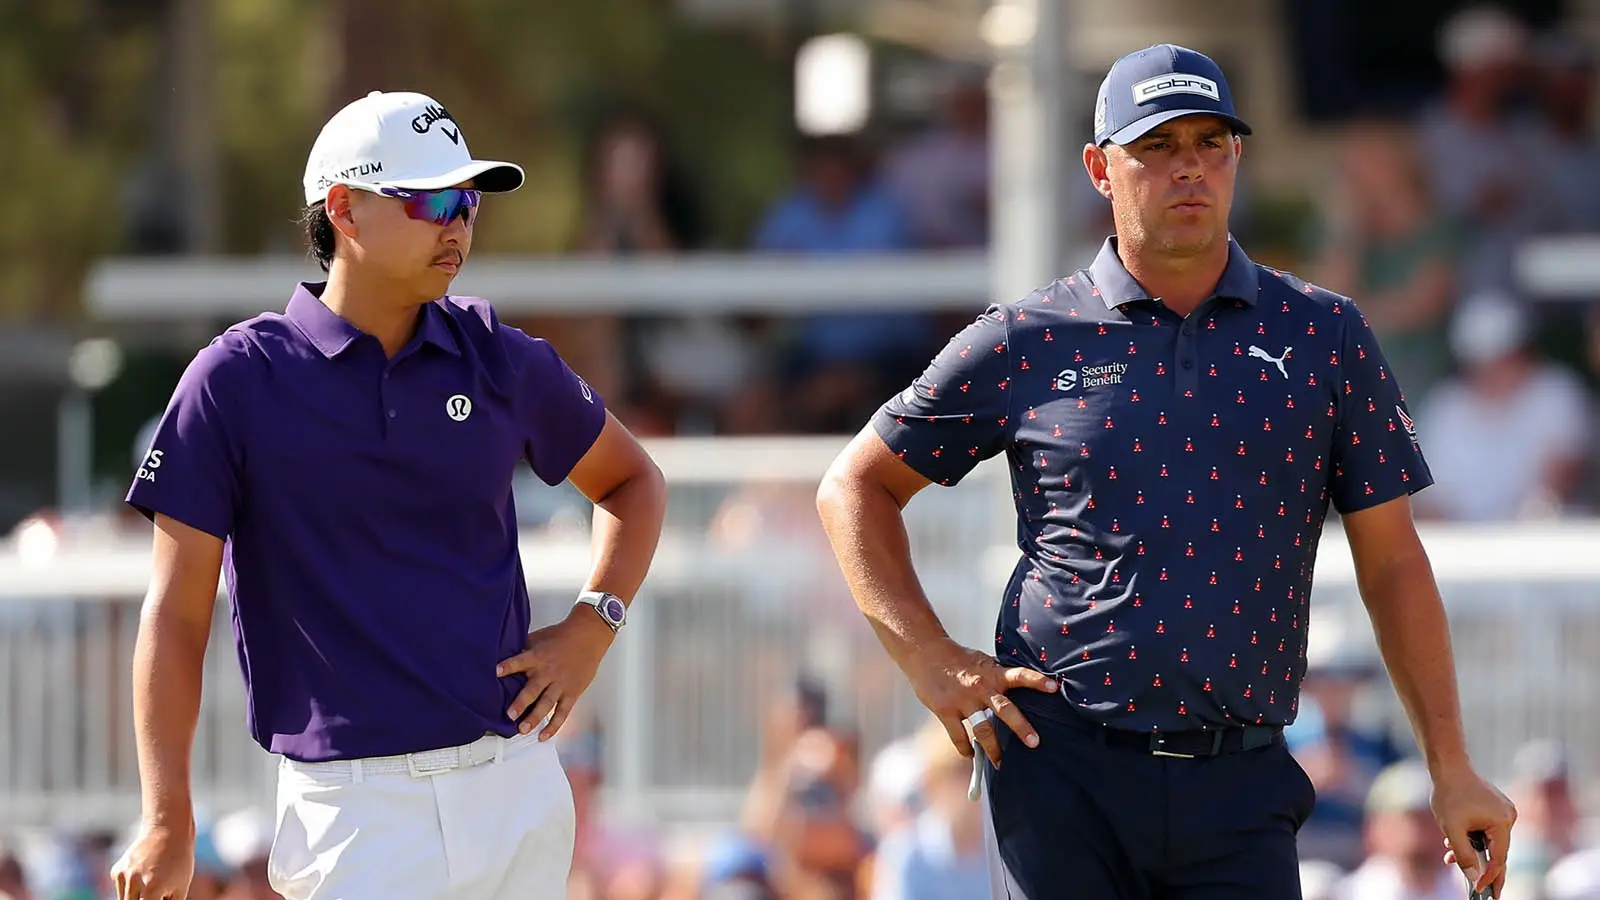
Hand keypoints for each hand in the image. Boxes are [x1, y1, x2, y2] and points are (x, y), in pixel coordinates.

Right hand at [111, 821, 194, 899]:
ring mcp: (122, 876)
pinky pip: (122, 890)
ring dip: (136, 899)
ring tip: (153, 884)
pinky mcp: (116, 871)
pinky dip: (131, 889)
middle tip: (152, 895)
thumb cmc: (179, 861)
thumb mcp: (181, 887)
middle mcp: (133, 882)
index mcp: (152, 889)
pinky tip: (144, 876)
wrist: (167, 831)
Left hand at [496, 610, 614, 740]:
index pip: (520, 661)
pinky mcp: (572, 693)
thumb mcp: (538, 638)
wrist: (588, 637)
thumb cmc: (561, 636)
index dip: (508, 666)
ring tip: (522, 729)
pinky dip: (554, 725)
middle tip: (510, 715)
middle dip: (521, 703)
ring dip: (534, 718)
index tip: (496, 672)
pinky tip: (543, 736)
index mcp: (538, 657)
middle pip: (533, 689)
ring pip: (547, 704)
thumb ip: (522, 649)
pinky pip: (563, 712)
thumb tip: (501, 654)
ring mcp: (561, 684)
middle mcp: (548, 672)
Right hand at [903, 639, 1057, 766]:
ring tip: (1000, 764)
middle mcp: (980, 687)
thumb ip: (998, 676)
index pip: (1019, 675)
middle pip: (1004, 709)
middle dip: (1021, 727)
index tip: (1055, 688)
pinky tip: (971, 755)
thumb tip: (1019, 688)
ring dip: (993, 749)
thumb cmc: (957, 658)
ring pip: (982, 729)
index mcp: (992, 673)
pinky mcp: (945, 710)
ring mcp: (962, 700)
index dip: (1037, 681)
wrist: (925, 652)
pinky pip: (958, 736)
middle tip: (1035, 742)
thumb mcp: (982, 662)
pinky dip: (965, 748)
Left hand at [1435, 766, 1517, 897]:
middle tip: (1485, 894)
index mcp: (1502, 823)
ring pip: (1490, 841)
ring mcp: (1504, 812)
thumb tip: (1474, 878)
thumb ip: (1463, 855)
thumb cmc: (1448, 795)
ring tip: (1449, 859)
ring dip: (1472, 851)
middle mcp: (1508, 818)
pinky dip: (1472, 839)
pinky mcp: (1496, 809)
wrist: (1448, 767)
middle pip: (1498, 852)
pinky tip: (1451, 843)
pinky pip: (1487, 831)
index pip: (1499, 858)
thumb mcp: (1451, 828)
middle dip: (1486, 872)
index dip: (1489, 877)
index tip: (1481, 892)